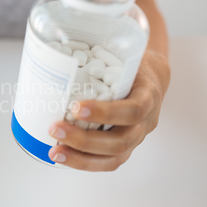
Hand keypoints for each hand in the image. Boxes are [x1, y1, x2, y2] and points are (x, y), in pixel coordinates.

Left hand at [48, 51, 170, 170]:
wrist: (152, 79)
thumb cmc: (132, 66)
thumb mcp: (125, 56)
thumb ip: (102, 56)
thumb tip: (58, 44)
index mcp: (148, 96)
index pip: (133, 110)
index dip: (106, 112)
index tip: (76, 107)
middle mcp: (145, 123)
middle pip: (121, 141)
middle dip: (84, 140)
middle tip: (54, 129)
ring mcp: (135, 138)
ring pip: (114, 158)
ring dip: (80, 157)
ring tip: (54, 152)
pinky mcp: (124, 148)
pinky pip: (106, 162)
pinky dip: (82, 161)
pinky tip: (61, 156)